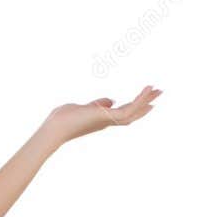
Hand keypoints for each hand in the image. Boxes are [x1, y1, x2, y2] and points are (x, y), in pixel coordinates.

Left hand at [45, 86, 161, 145]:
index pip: (124, 112)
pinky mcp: (107, 117)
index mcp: (103, 119)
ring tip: (158, 89)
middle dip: (146, 103)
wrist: (55, 127)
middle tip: (160, 92)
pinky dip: (140, 99)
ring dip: (146, 100)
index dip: (137, 105)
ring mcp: (108, 120)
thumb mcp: (84, 107)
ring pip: (133, 112)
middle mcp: (108, 122)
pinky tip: (148, 89)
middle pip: (132, 113)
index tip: (148, 97)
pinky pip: (129, 109)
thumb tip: (111, 100)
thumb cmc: (64, 118)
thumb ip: (98, 104)